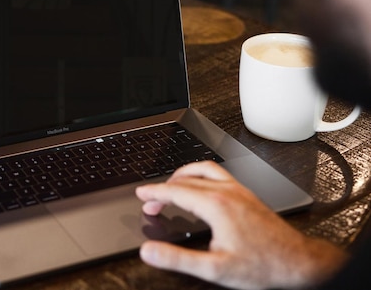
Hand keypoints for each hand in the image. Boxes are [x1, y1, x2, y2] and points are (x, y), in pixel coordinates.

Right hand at [135, 161, 347, 289]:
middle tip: (150, 201)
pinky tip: (200, 186)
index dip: (154, 193)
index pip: (175, 191)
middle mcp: (226, 192)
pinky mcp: (246, 194)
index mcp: (215, 205)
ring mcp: (238, 190)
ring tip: (170, 184)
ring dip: (182, 174)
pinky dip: (200, 174)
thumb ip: (177, 259)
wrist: (296, 262)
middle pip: (186, 179)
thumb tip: (149, 251)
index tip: (141, 194)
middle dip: (164, 188)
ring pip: (204, 170)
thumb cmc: (261, 266)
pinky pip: (218, 173)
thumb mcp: (214, 269)